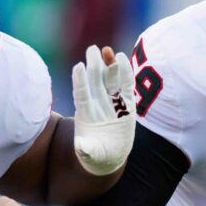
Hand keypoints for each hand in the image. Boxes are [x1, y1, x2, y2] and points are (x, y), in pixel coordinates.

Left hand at [73, 45, 136, 175]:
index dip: (80, 81)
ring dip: (109, 66)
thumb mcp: (91, 155)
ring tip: (107, 50)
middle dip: (94, 66)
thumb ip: (86, 149)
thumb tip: (80, 146)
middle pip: (95, 82)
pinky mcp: (127, 104)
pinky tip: (122, 59)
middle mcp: (98, 104)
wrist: (110, 156)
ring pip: (110, 80)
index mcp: (86, 114)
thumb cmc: (96, 156)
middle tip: (92, 49)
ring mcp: (112, 103)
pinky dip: (125, 73)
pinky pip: (126, 86)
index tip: (78, 67)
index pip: (82, 94)